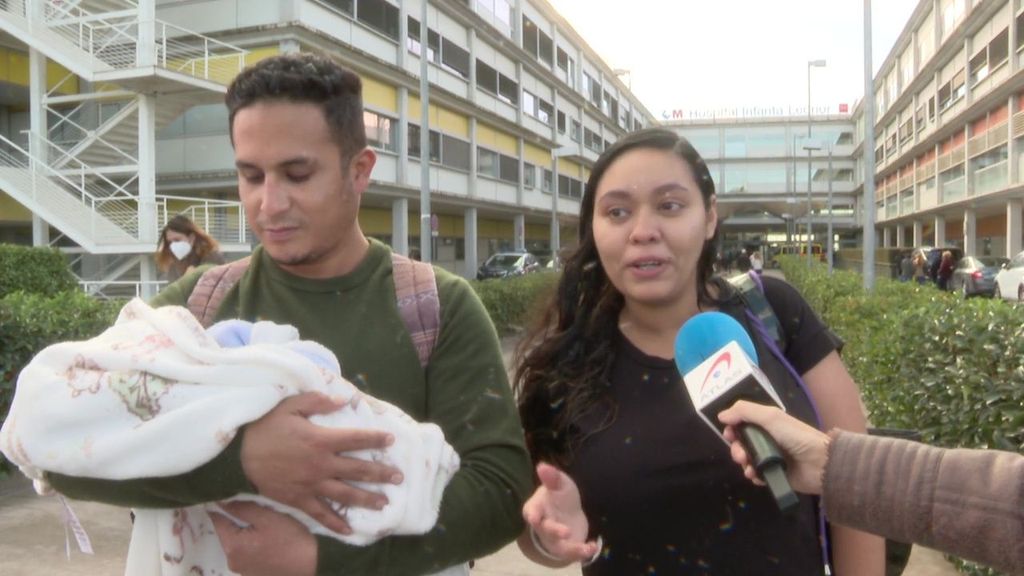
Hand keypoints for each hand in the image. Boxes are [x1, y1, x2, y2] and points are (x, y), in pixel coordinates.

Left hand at [210, 501, 315, 575]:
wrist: (312, 564)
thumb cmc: (290, 539)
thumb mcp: (267, 517)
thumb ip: (242, 508)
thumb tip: (221, 500)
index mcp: (232, 545)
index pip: (217, 519)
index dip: (222, 504)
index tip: (230, 493)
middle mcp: (232, 560)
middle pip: (227, 532)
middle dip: (237, 518)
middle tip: (254, 506)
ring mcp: (242, 570)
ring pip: (238, 542)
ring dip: (246, 531)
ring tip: (263, 522)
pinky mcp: (253, 574)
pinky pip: (247, 552)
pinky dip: (253, 543)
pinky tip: (268, 539)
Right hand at [240, 392, 402, 533]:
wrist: (239, 455)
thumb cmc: (265, 427)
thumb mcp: (290, 405)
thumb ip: (318, 401)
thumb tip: (344, 399)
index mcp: (321, 440)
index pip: (357, 439)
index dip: (376, 439)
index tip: (391, 441)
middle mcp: (321, 465)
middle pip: (358, 470)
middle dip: (381, 474)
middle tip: (399, 478)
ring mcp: (311, 485)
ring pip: (346, 494)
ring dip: (367, 499)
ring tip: (385, 503)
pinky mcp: (299, 500)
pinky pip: (321, 514)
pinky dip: (336, 522)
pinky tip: (349, 530)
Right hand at [521, 463, 599, 563]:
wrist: (567, 514)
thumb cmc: (560, 496)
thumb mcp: (560, 483)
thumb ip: (552, 477)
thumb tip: (542, 466)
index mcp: (537, 507)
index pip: (531, 511)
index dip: (532, 514)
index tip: (533, 517)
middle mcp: (542, 525)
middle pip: (545, 529)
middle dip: (554, 531)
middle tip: (565, 532)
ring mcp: (553, 538)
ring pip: (558, 545)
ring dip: (570, 548)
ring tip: (584, 548)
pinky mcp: (564, 548)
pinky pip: (571, 553)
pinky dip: (582, 552)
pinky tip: (592, 547)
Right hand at [717, 400, 829, 494]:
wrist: (821, 463)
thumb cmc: (796, 437)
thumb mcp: (771, 417)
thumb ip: (745, 412)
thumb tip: (721, 415)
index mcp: (767, 424)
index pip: (743, 424)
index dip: (733, 429)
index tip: (729, 434)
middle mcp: (767, 440)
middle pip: (742, 443)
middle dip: (736, 448)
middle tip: (741, 454)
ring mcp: (770, 458)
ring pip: (746, 460)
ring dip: (743, 463)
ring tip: (749, 467)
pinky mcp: (774, 475)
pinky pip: (756, 476)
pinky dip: (753, 475)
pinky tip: (756, 476)